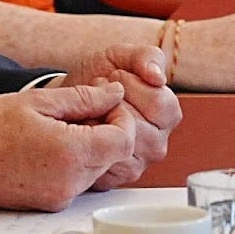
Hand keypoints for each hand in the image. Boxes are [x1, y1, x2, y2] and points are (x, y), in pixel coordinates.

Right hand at [0, 83, 136, 209]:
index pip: (124, 140)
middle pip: (115, 157)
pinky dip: (76, 162)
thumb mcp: (39, 101)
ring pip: (99, 170)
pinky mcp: (50, 203)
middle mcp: (70, 182)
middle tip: (82, 112)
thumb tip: (114, 92)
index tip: (105, 104)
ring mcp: (60, 197)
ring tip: (63, 127)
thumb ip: (84, 98)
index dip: (121, 117)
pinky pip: (79, 182)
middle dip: (108, 131)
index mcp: (70, 153)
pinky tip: (52, 144)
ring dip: (92, 147)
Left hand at [59, 44, 181, 188]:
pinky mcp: (117, 177)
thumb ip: (147, 57)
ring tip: (93, 110)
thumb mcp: (121, 56)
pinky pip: (107, 161)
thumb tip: (158, 77)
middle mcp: (158, 142)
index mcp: (167, 113)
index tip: (114, 76)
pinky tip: (86, 130)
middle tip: (100, 94)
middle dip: (113, 104)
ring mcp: (139, 162)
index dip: (132, 86)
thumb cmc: (98, 78)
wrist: (67, 99)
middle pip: (143, 126)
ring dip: (101, 122)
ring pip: (124, 145)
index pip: (161, 104)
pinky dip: (91, 143)